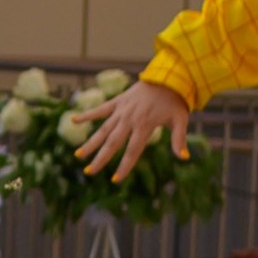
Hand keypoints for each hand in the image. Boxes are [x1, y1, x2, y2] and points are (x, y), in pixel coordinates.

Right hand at [73, 79, 191, 182]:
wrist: (167, 78)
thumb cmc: (175, 102)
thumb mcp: (180, 120)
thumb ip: (179, 139)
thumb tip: (183, 157)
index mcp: (145, 125)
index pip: (132, 151)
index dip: (124, 166)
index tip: (116, 180)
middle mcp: (130, 119)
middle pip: (112, 142)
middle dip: (101, 158)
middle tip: (89, 171)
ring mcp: (121, 110)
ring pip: (103, 129)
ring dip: (90, 142)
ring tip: (78, 155)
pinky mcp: (118, 102)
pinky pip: (100, 109)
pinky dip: (87, 114)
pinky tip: (73, 120)